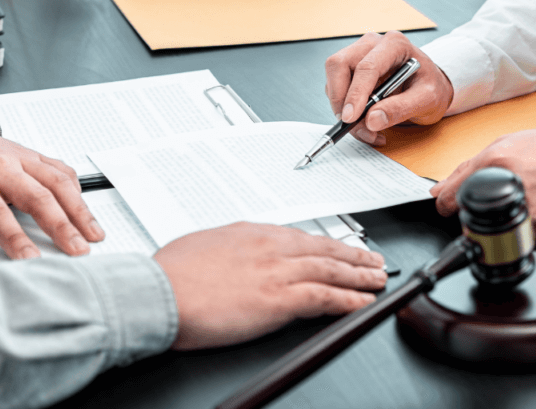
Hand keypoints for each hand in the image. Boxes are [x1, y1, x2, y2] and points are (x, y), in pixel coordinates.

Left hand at [0, 112, 104, 258]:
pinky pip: (61, 169)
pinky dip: (77, 190)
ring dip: (79, 210)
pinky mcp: (33, 155)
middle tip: (78, 250)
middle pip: (38, 197)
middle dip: (62, 226)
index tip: (29, 258)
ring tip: (93, 234)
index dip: (14, 237)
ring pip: (57, 183)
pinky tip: (85, 209)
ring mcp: (20, 158)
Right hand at [154, 222, 386, 350]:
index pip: (300, 238)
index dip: (325, 245)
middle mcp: (270, 247)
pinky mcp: (280, 299)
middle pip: (324, 249)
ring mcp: (277, 272)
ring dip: (360, 276)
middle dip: (353, 256)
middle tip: (374, 260)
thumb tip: (233, 256)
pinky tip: (363, 302)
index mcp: (252, 233)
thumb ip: (228, 249)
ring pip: (332, 270)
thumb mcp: (203, 247)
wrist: (157, 293)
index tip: (338, 249)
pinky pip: (325, 298)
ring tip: (378, 279)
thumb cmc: (170, 275)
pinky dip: (349, 299)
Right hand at [324, 31, 453, 144]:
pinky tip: (364, 122)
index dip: (356, 93)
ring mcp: (359, 55)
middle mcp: (373, 45)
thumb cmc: (430, 88)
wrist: (429, 88)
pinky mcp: (351, 70)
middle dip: (340, 98)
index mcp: (395, 45)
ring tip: (366, 129)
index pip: (367, 66)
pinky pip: (337, 89)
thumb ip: (401, 109)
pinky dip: (345, 109)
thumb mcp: (427, 100)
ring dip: (341, 107)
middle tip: (350, 124)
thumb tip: (371, 120)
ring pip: (334, 77)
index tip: (351, 118)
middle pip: (339, 65)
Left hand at [430, 127, 535, 238]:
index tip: (450, 205)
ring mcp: (524, 214)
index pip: (447, 199)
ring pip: (493, 229)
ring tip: (525, 199)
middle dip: (475, 212)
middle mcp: (507, 189)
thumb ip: (470, 165)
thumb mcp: (513, 141)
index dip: (446, 204)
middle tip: (497, 198)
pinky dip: (524, 225)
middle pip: (468, 218)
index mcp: (495, 162)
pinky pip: (519, 234)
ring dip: (502, 220)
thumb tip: (441, 187)